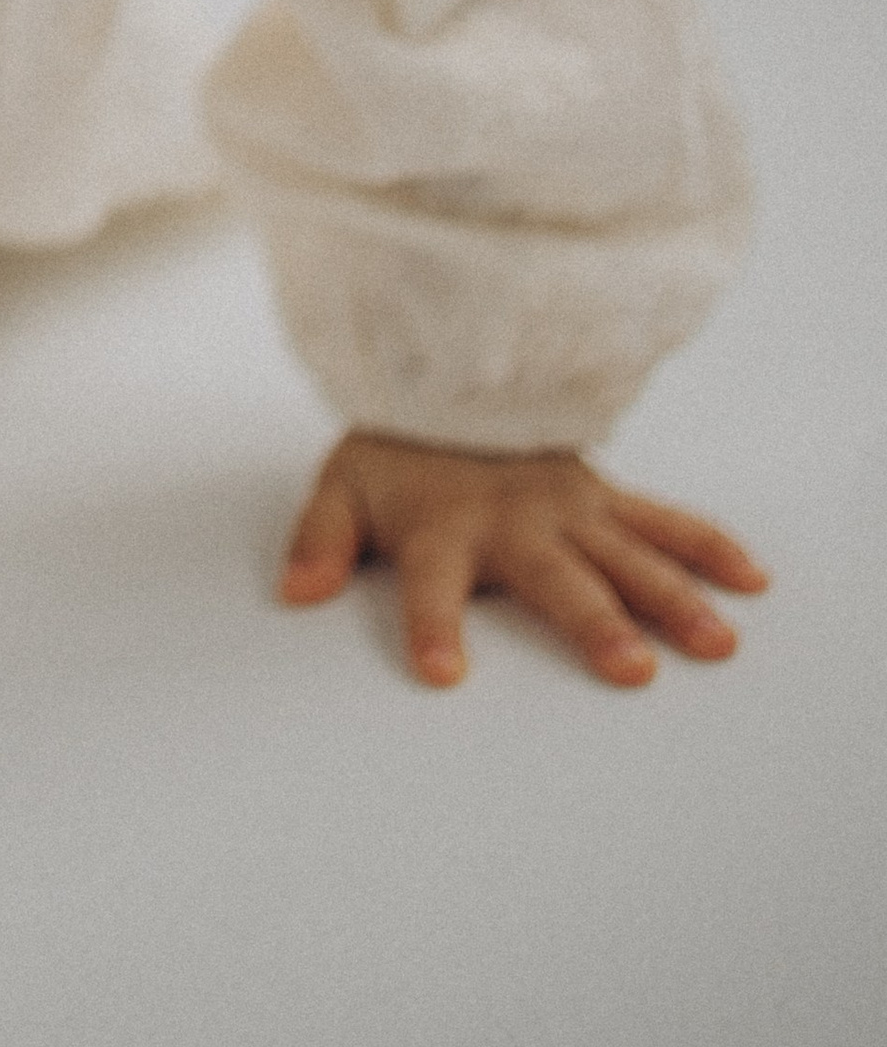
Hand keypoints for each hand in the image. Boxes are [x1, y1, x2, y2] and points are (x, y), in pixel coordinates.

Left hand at [281, 429, 767, 688]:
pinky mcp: (603, 498)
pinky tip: (750, 580)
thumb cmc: (395, 452)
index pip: (430, 585)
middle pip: (556, 579)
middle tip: (630, 669)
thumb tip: (295, 593)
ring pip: (628, 557)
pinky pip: (663, 521)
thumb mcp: (341, 487)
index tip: (443, 673)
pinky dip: (708, 546)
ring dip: (673, 599)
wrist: (443, 373)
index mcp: (442, 527)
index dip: (433, 626)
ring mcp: (568, 509)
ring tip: (715, 643)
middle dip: (593, 623)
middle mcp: (514, 521)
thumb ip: (319, 541)